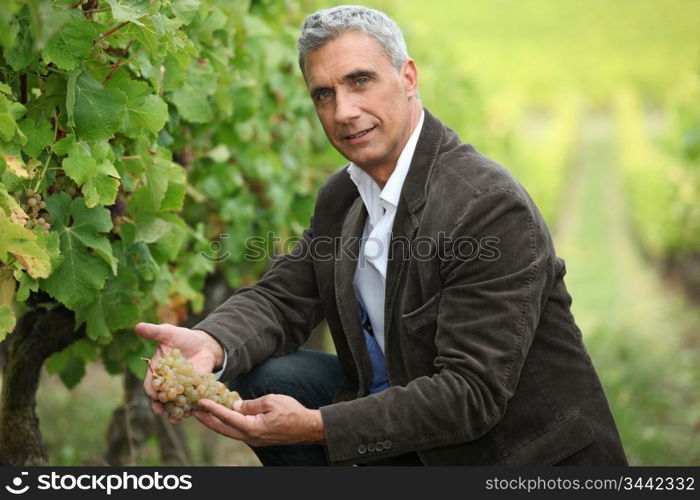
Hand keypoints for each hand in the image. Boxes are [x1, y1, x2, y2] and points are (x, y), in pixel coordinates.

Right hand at [135, 322, 224, 420]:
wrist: (203, 344)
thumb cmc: (182, 338)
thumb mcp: (169, 332)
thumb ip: (155, 332)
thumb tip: (138, 326)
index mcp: (156, 371)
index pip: (150, 384)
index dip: (151, 390)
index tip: (154, 394)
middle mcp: (166, 383)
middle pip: (159, 399)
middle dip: (159, 406)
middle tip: (161, 411)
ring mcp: (179, 389)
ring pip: (174, 404)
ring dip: (174, 412)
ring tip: (175, 418)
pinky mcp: (193, 392)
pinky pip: (190, 403)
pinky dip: (190, 409)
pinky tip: (192, 413)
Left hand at [194, 394, 325, 445]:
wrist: (308, 428)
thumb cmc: (292, 412)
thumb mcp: (271, 401)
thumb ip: (250, 404)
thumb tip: (235, 405)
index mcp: (252, 427)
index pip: (227, 416)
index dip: (212, 408)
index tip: (200, 401)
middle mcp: (250, 437)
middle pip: (222, 429)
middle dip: (207, 420)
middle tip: (193, 411)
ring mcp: (253, 439)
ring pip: (229, 431)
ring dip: (215, 423)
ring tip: (204, 413)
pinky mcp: (258, 438)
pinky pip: (237, 431)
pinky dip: (227, 423)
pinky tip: (224, 416)